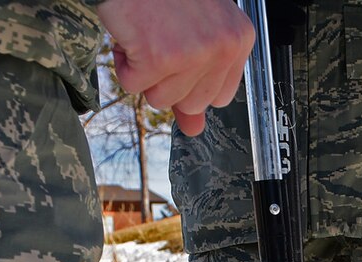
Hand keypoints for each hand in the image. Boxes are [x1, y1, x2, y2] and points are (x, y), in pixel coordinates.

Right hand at [97, 0, 255, 135]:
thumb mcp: (196, 33)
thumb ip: (199, 82)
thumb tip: (195, 129)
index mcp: (238, 39)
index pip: (219, 97)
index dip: (192, 83)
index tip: (180, 59)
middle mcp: (221, 47)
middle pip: (190, 103)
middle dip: (166, 79)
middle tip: (160, 41)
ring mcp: (192, 53)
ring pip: (161, 98)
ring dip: (143, 71)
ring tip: (146, 35)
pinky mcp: (158, 56)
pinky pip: (133, 84)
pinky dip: (123, 62)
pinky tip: (131, 34)